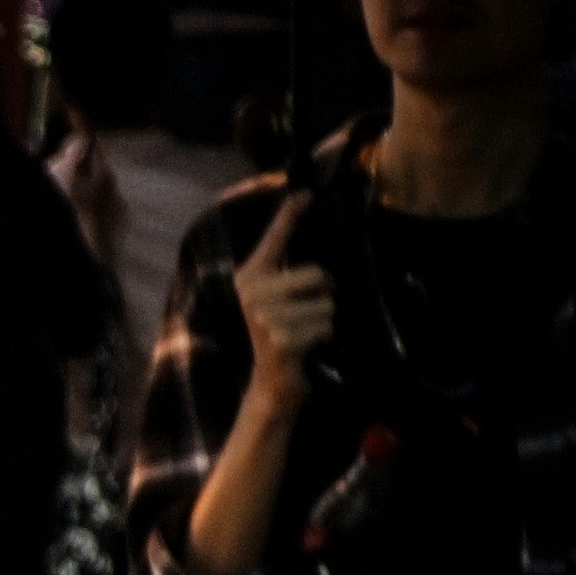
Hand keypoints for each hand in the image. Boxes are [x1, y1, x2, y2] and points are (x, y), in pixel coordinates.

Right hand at [230, 187, 336, 402]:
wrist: (271, 382)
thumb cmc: (283, 334)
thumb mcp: (279, 299)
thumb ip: (289, 272)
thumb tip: (317, 246)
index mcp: (250, 276)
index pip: (275, 237)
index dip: (291, 213)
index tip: (306, 192)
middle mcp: (251, 293)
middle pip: (317, 274)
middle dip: (324, 295)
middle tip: (306, 313)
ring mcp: (263, 316)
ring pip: (326, 303)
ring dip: (324, 320)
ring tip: (305, 333)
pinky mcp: (280, 338)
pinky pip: (325, 325)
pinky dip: (324, 337)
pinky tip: (306, 348)